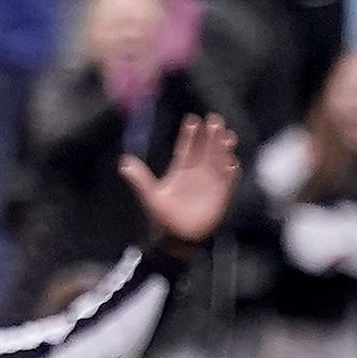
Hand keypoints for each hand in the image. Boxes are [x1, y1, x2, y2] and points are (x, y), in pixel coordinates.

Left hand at [117, 112, 240, 246]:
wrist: (179, 237)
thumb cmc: (164, 217)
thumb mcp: (150, 196)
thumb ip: (139, 179)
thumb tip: (124, 163)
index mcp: (181, 169)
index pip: (187, 147)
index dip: (190, 134)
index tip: (193, 120)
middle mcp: (198, 172)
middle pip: (207, 148)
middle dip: (211, 134)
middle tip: (215, 120)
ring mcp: (211, 181)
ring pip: (219, 159)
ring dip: (224, 148)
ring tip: (226, 136)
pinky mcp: (221, 194)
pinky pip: (229, 179)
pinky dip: (231, 171)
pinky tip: (232, 162)